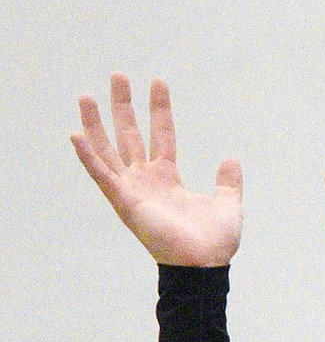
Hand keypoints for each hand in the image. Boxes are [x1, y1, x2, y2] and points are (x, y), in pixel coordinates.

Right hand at [72, 75, 241, 267]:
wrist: (205, 265)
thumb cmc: (214, 242)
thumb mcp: (227, 204)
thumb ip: (228, 182)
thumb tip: (231, 159)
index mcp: (167, 178)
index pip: (161, 134)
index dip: (159, 109)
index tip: (158, 82)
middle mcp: (146, 181)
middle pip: (129, 135)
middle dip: (122, 106)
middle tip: (118, 76)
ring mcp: (132, 191)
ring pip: (108, 151)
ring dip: (95, 124)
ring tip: (85, 96)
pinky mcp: (125, 203)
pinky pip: (102, 176)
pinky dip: (88, 157)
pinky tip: (76, 135)